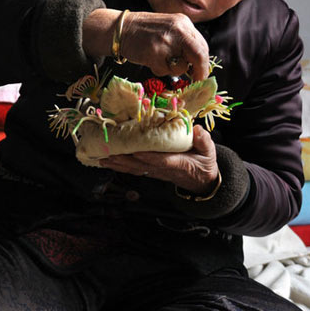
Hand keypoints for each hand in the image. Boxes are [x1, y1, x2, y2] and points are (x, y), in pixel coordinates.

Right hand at [82, 9, 209, 80]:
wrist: (119, 29)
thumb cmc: (144, 31)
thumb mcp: (169, 28)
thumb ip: (184, 41)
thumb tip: (198, 64)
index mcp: (183, 22)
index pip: (202, 46)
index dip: (204, 63)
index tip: (201, 74)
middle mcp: (177, 29)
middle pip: (199, 56)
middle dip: (199, 72)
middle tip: (196, 81)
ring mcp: (165, 41)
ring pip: (181, 67)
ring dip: (173, 70)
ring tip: (160, 61)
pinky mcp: (154, 53)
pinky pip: (164, 71)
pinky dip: (159, 70)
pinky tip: (150, 60)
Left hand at [98, 125, 218, 193]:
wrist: (201, 181)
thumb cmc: (203, 163)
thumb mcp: (208, 152)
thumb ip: (203, 141)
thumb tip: (196, 129)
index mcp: (177, 163)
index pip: (161, 160)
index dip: (148, 156)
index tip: (136, 151)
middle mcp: (162, 169)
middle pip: (140, 165)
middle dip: (124, 159)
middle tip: (108, 153)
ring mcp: (154, 172)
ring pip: (133, 168)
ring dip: (117, 164)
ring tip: (101, 158)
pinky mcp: (149, 171)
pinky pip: (132, 169)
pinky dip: (118, 166)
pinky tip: (107, 163)